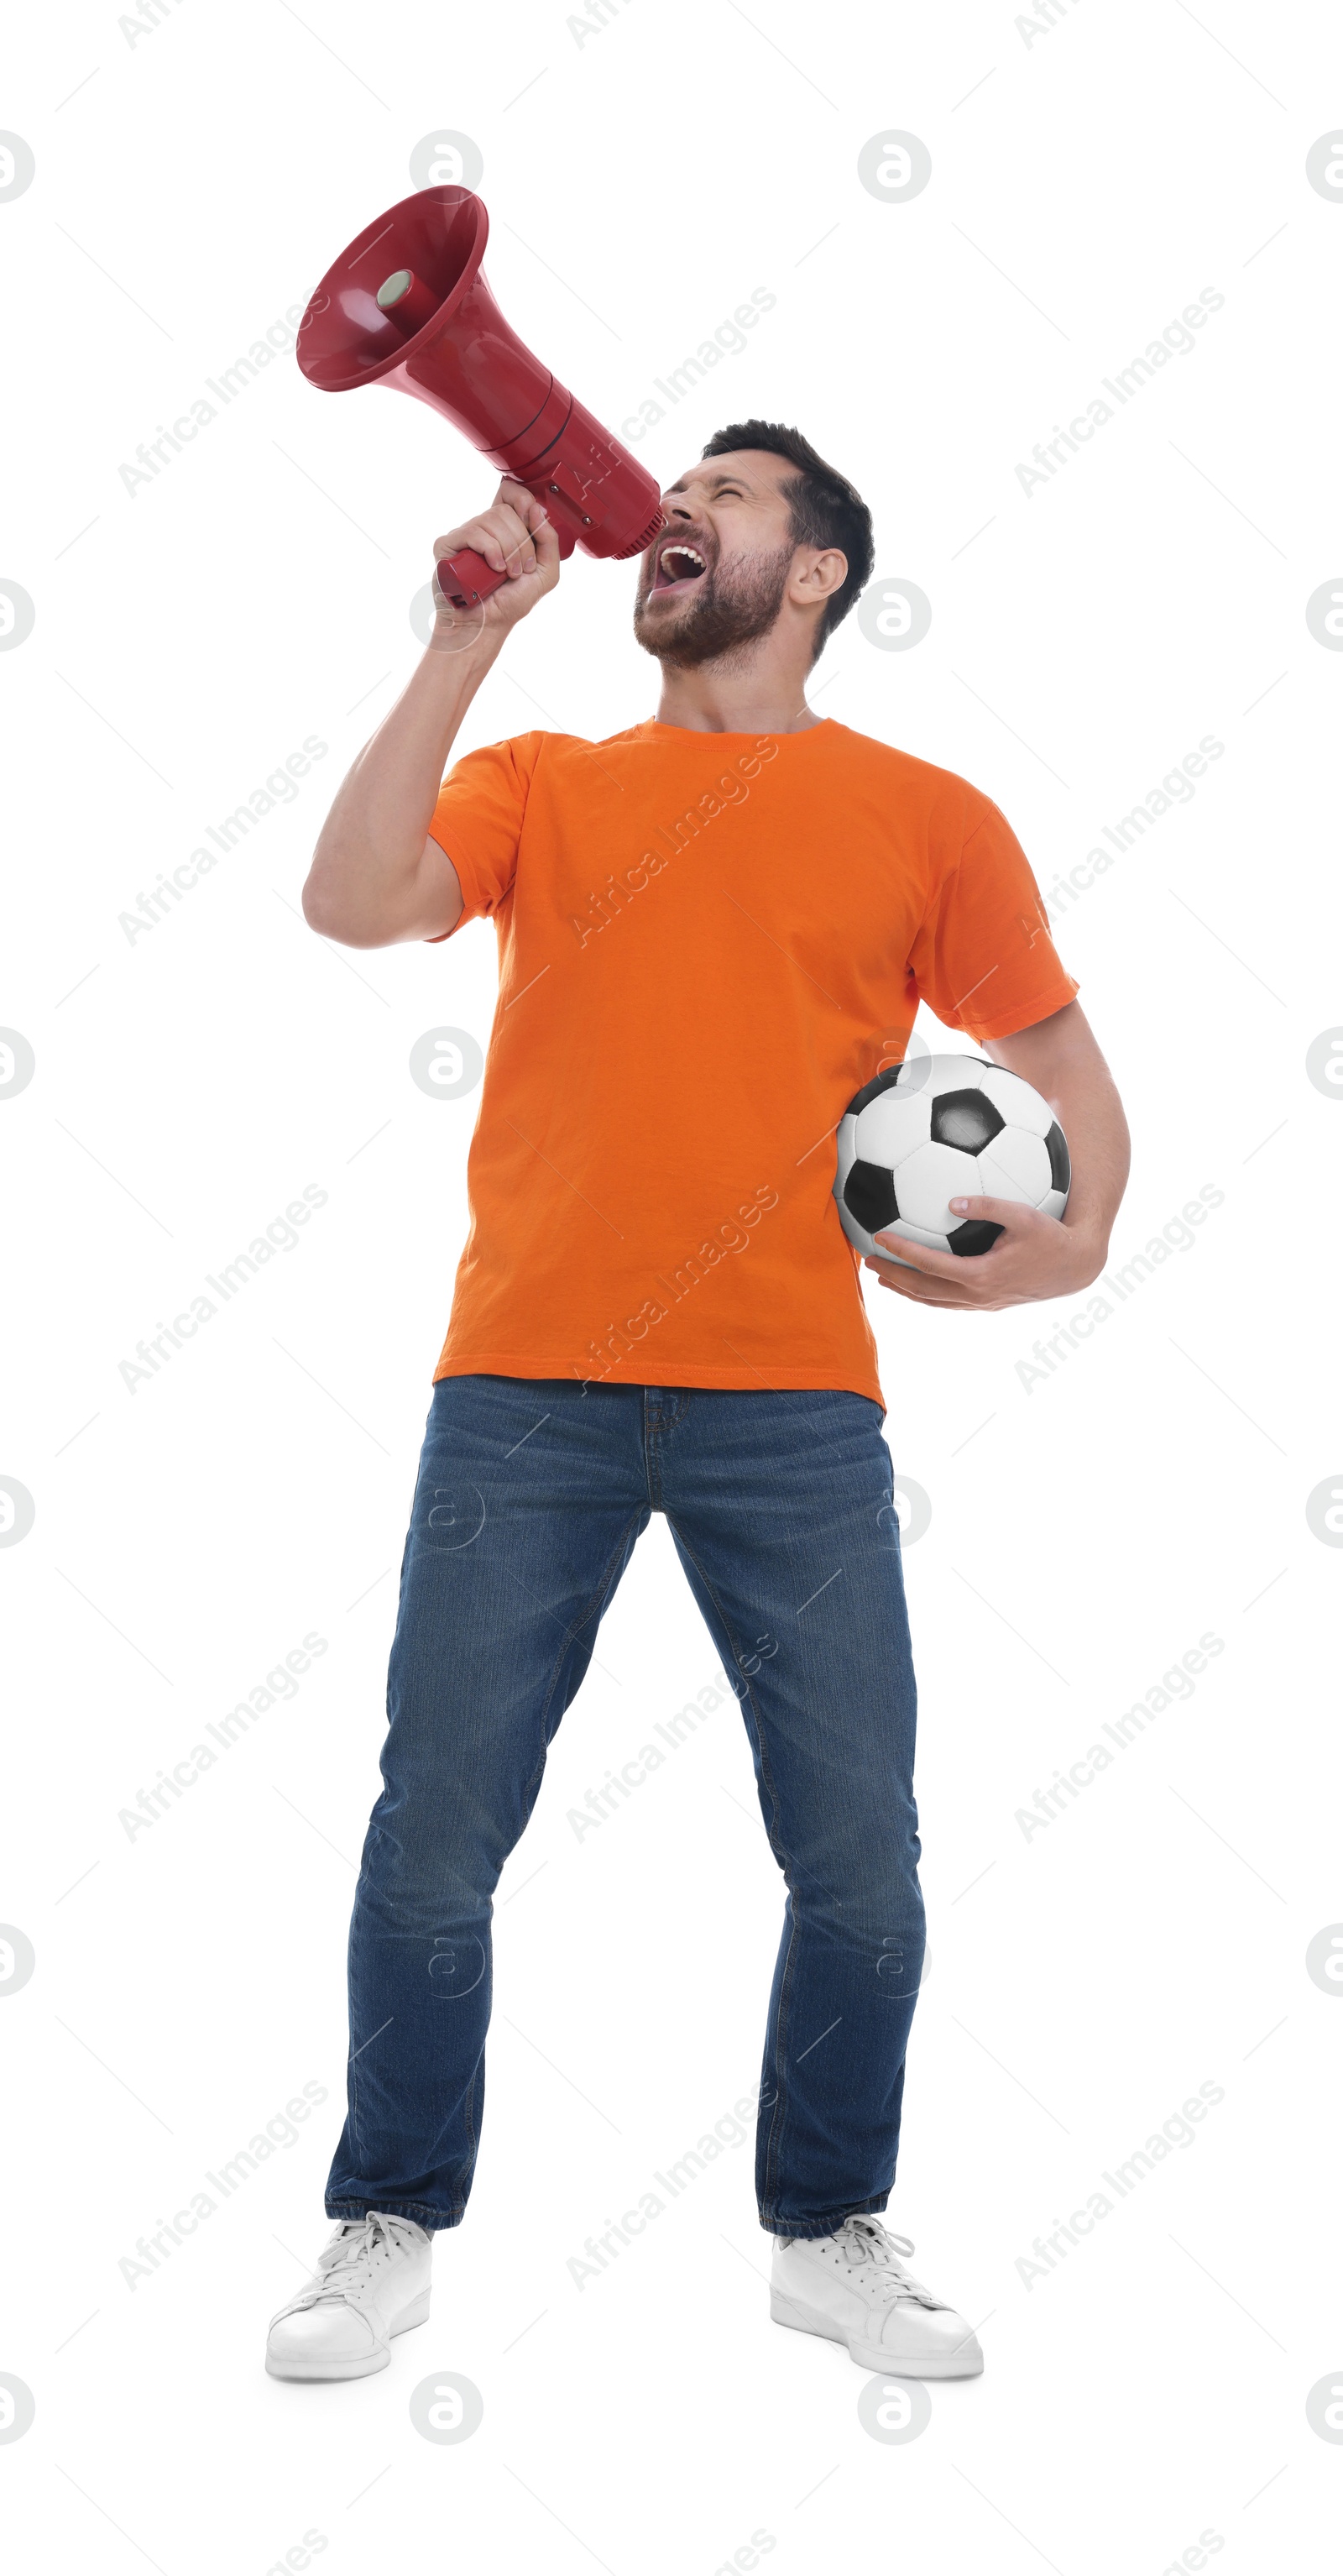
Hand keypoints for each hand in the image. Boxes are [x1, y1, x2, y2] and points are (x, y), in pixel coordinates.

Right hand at [430, 477, 560, 645]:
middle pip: (505, 510)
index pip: (510, 494)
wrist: (487, 626)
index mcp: (504, 529)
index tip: (531, 518)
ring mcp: (464, 536)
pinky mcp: (447, 545)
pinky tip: (493, 569)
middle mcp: (483, 529)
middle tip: (520, 568)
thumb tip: (537, 509)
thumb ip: (549, 541)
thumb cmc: (510, 602)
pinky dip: (490, 550)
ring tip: (506, 574)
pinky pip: (473, 533)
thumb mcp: (545, 573)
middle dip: (521, 542)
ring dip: (508, 550)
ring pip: (492, 520)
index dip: (522, 500)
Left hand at [864, 1196, 1103, 1310]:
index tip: (878, 1238)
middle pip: (922, 1289)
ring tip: (883, 1277)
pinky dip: (927, 1294)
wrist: (1076, 1267)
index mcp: (980, 1275)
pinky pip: (948, 1302)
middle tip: (868, 1261)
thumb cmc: (1051, 1235)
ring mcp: (982, 1304)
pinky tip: (919, 1281)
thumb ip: (987, 1205)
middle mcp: (976, 1295)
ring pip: (933, 1301)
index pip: (928, 1264)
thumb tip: (952, 1200)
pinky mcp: (989, 1304)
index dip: (901, 1251)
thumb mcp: (1022, 1214)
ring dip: (905, 1289)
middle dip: (892, 1276)